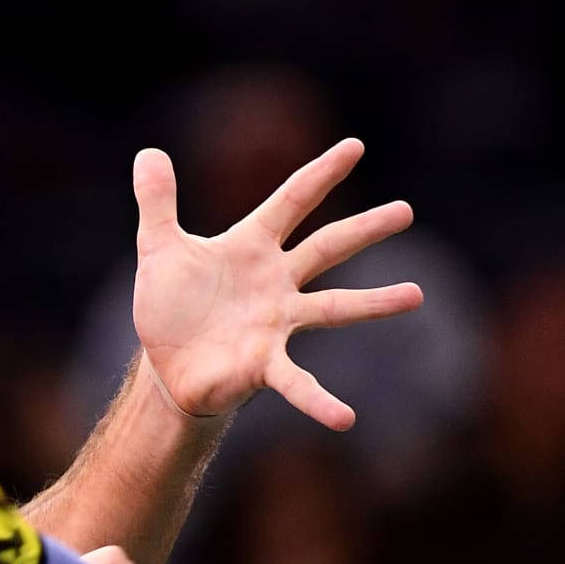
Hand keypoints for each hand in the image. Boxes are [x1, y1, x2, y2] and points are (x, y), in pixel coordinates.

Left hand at [131, 138, 423, 429]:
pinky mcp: (266, 364)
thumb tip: (148, 152)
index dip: (321, 174)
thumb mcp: (158, 248)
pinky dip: (319, 400)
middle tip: (406, 210)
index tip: (354, 146)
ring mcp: (277, 323)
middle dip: (366, 229)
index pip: (292, 201)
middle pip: (327, 247)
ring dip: (374, 303)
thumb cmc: (171, 304)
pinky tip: (345, 417)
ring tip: (416, 294)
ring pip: (334, 307)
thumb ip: (157, 202)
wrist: (166, 364)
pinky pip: (298, 382)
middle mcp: (275, 282)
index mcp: (251, 247)